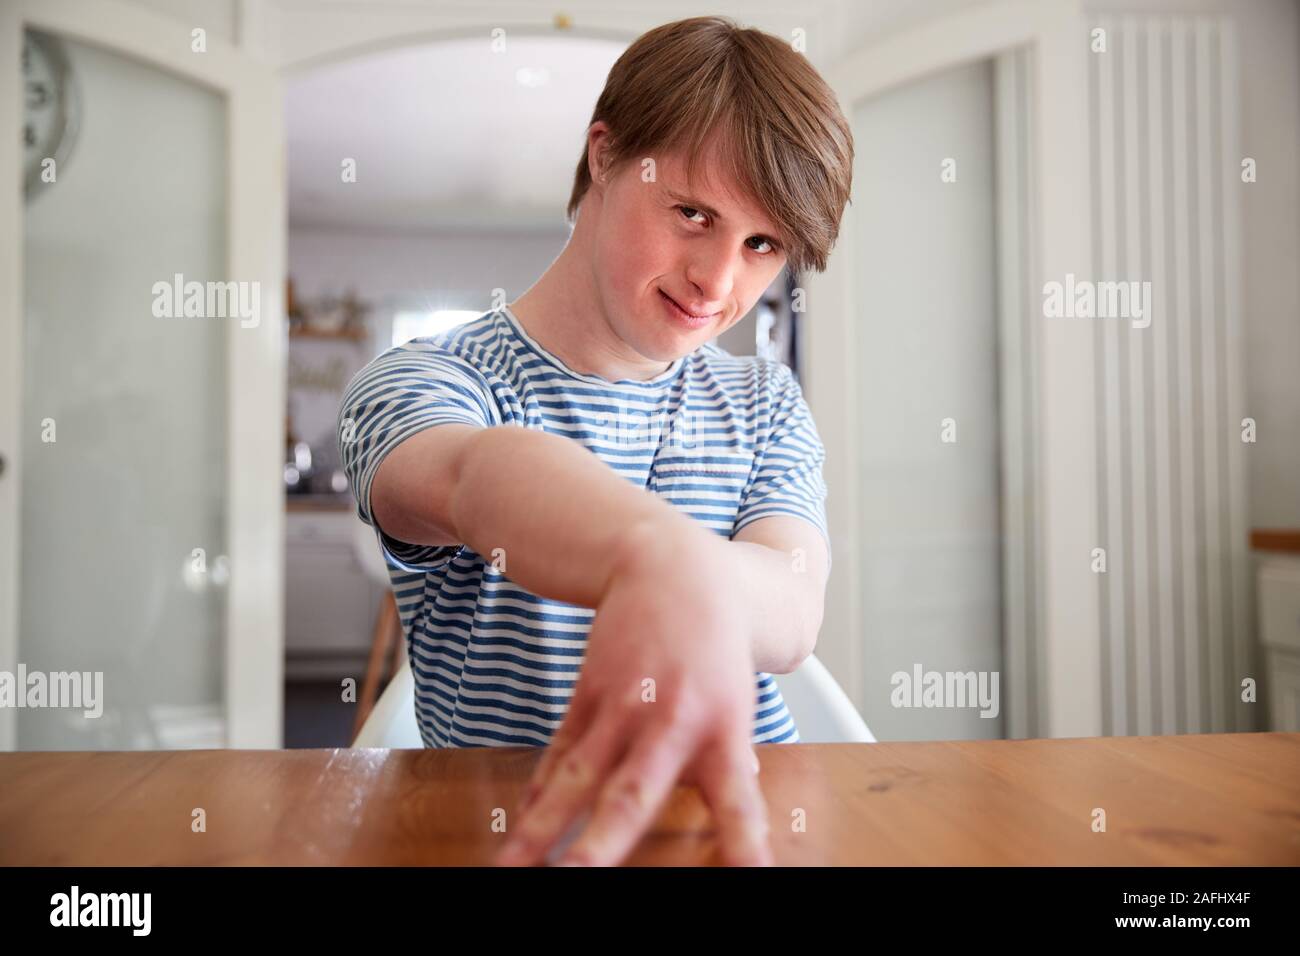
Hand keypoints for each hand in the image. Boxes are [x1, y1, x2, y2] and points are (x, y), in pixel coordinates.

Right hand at [494, 522, 771, 865]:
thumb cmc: (713, 644)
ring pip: (575, 780)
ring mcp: (620, 709)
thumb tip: (739, 814)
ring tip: (513, 869)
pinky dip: (536, 794)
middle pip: (630, 795)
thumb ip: (731, 763)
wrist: (673, 569)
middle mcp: (669, 724)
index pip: (739, 801)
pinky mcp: (588, 695)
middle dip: (599, 847)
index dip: (745, 844)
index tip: (750, 879)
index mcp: (724, 730)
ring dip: (540, 831)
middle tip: (577, 881)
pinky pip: (558, 753)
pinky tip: (517, 828)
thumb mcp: (738, 703)